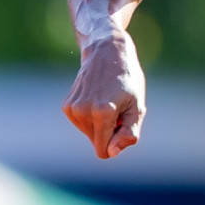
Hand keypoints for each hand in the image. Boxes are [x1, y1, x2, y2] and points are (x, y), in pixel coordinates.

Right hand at [62, 31, 145, 158]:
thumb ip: (129, 133)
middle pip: (97, 142)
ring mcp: (72, 109)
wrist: (106, 52)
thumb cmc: (127, 80)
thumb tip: (111, 152)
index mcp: (103, 113)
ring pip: (89, 134)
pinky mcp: (67, 106)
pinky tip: (97, 97)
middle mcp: (83, 112)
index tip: (123, 124)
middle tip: (118, 109)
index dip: (116, 143)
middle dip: (109, 132)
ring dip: (100, 124)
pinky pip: (81, 125)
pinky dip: (90, 117)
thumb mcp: (138, 106)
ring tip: (108, 101)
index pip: (104, 151)